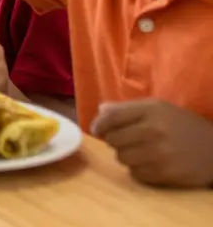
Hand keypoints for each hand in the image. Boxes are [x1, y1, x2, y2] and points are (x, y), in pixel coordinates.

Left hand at [91, 99, 212, 187]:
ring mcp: (159, 154)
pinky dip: (138, 170)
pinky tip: (151, 163)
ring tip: (141, 152)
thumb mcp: (159, 108)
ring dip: (126, 156)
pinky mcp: (164, 174)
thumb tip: (101, 110)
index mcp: (152, 111)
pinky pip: (135, 174)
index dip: (100, 124)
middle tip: (127, 140)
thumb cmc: (184, 126)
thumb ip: (128, 108)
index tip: (97, 129)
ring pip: (121, 158)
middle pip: (113, 139)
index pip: (112, 117)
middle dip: (115, 140)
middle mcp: (153, 131)